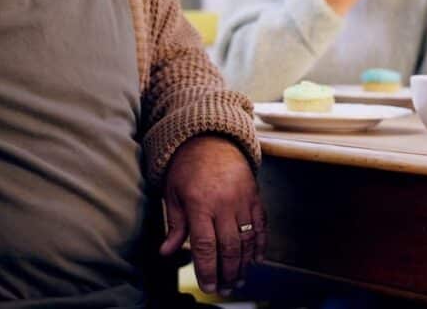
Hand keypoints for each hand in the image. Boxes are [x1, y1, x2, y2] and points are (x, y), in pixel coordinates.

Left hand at [159, 135, 264, 295]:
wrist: (210, 139)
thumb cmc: (186, 168)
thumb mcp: (173, 193)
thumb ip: (174, 225)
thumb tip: (166, 252)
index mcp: (199, 204)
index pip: (206, 246)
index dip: (208, 270)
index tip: (209, 286)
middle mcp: (223, 203)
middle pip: (229, 248)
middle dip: (228, 273)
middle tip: (225, 288)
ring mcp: (242, 200)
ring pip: (247, 240)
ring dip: (244, 264)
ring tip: (239, 279)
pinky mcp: (255, 197)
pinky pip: (261, 226)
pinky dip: (260, 245)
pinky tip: (256, 260)